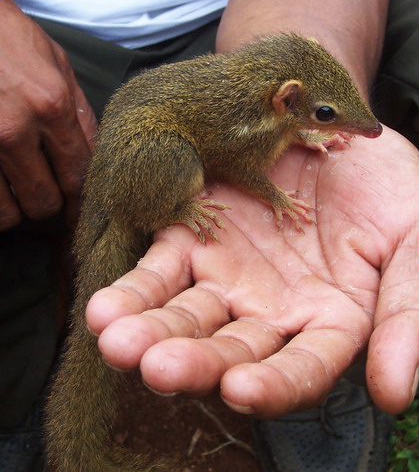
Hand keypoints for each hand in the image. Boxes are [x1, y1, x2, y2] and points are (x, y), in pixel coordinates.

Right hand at [0, 0, 96, 229]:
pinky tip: (0, 190)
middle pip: (44, 201)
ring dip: (16, 210)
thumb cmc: (7, 36)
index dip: (81, 203)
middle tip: (45, 196)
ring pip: (7, 212)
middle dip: (49, 206)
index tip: (80, 213)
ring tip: (16, 194)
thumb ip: (79, 113)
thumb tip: (95, 155)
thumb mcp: (56, 62)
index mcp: (51, 105)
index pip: (78, 175)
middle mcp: (15, 128)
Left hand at [86, 125, 418, 416]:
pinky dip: (136, 288)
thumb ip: (405, 313)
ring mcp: (229, 276)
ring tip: (116, 342)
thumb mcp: (413, 245)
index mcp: (328, 320)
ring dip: (150, 332)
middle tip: (157, 369)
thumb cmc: (388, 190)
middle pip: (230, 350)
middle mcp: (271, 310)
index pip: (301, 367)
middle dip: (193, 361)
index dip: (275, 384)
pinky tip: (106, 307)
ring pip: (186, 314)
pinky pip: (161, 268)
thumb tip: (395, 391)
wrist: (338, 130)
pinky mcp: (196, 240)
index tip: (243, 389)